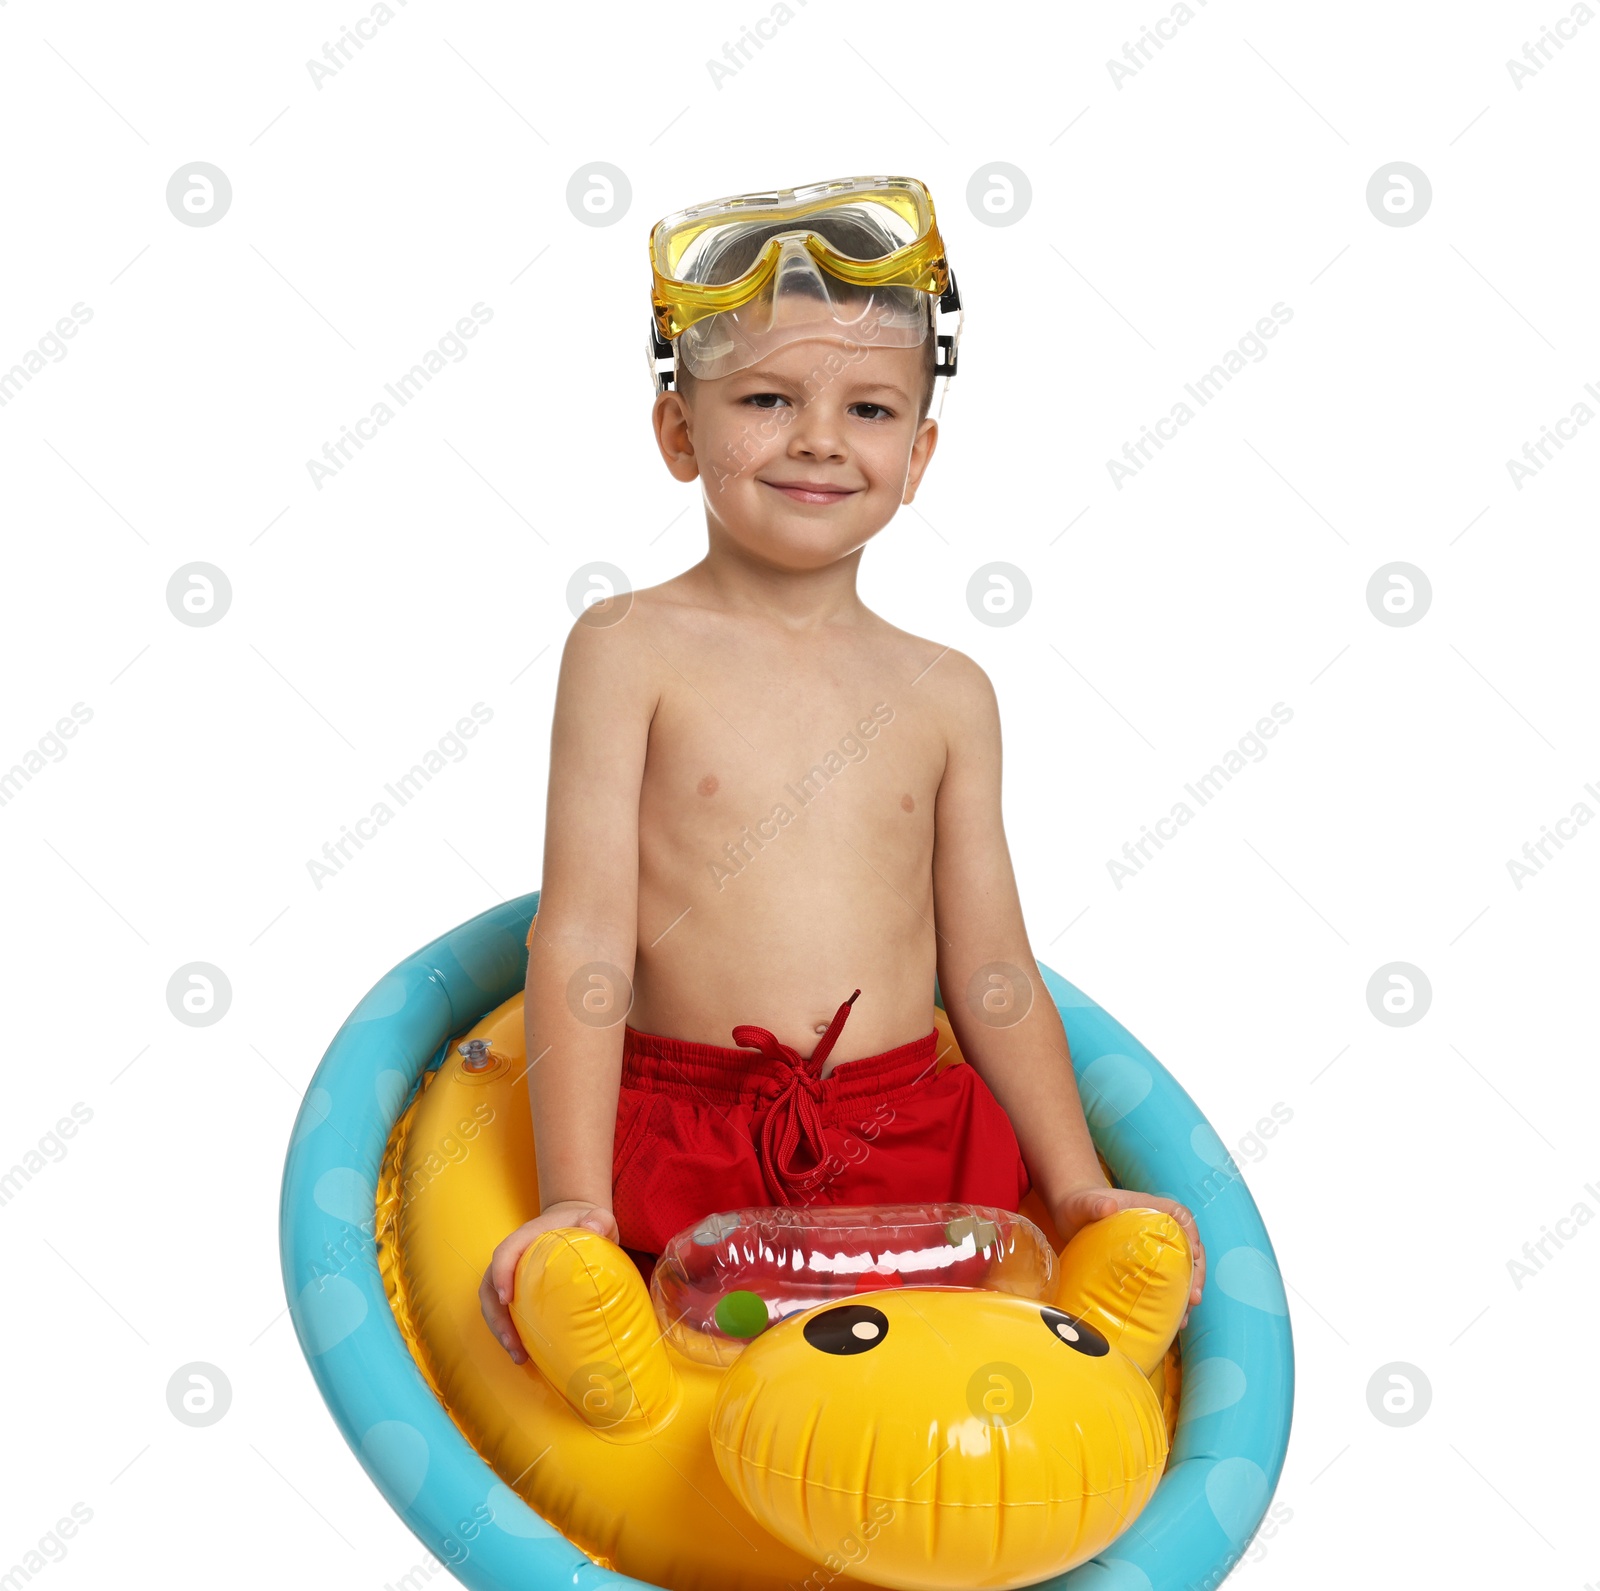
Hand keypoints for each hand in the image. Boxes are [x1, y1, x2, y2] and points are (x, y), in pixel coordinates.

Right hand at [478, 1201, 618, 1362]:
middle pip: (491, 1286)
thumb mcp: (598, 1217)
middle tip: (512, 1343)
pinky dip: (510, 1332)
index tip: (508, 1299)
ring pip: (493, 1304)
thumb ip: (598, 1219)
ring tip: (518, 1356)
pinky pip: (506, 1312)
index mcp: (527, 1237)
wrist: (578, 1223)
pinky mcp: (519, 1291)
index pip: (505, 1253)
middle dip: (496, 1316)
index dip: (501, 1274)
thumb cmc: (586, 1222)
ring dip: (500, 1330)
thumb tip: (594, 1228)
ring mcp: (513, 1275)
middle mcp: (514, 1257)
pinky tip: (525, 1353)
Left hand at [1054, 1184, 1205, 1330]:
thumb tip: (1108, 1206)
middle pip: (1188, 1248)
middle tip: (1194, 1298)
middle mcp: (1156, 1229)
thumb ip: (1094, 1204)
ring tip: (1184, 1317)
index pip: (1180, 1216)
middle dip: (1196, 1273)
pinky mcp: (1143, 1267)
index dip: (1192, 1234)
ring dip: (1187, 1292)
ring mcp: (1152, 1249)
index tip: (1194, 1254)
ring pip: (1181, 1269)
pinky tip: (1170, 1320)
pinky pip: (1164, 1282)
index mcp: (1149, 1209)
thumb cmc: (1079, 1205)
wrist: (1070, 1218)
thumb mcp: (1084, 1203)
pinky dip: (1170, 1300)